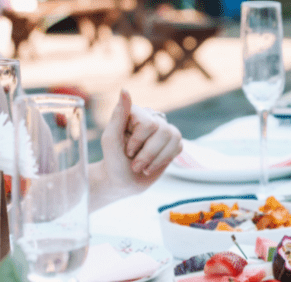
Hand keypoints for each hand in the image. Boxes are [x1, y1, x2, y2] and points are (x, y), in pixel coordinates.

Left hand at [90, 90, 181, 210]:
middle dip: (148, 153)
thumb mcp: (111, 139)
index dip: (139, 141)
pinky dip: (164, 160)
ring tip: (143, 167)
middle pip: (163, 131)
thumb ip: (118, 115)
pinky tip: (153, 165)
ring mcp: (164, 130)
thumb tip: (125, 90)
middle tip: (135, 164)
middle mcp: (151, 118)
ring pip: (173, 138)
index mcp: (134, 113)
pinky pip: (179, 146)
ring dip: (156, 159)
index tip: (127, 152)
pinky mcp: (173, 142)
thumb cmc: (113, 161)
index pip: (149, 123)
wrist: (123, 182)